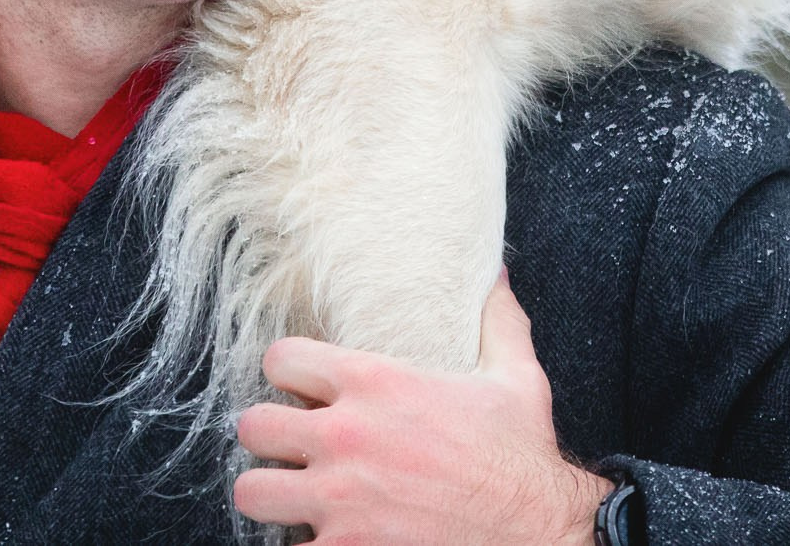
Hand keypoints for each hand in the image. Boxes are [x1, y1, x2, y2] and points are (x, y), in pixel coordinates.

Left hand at [233, 272, 613, 545]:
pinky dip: (305, 544)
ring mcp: (339, 499)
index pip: (280, 358)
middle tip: (293, 446)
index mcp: (375, 383)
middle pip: (252, 426)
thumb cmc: (523, 456)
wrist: (538, 532)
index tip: (302, 387)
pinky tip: (327, 537)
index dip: (287, 372)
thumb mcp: (516, 376)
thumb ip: (496, 319)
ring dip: (272, 493)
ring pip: (251, 491)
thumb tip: (496, 272)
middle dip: (270, 437)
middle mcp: (345, 436)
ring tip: (294, 495)